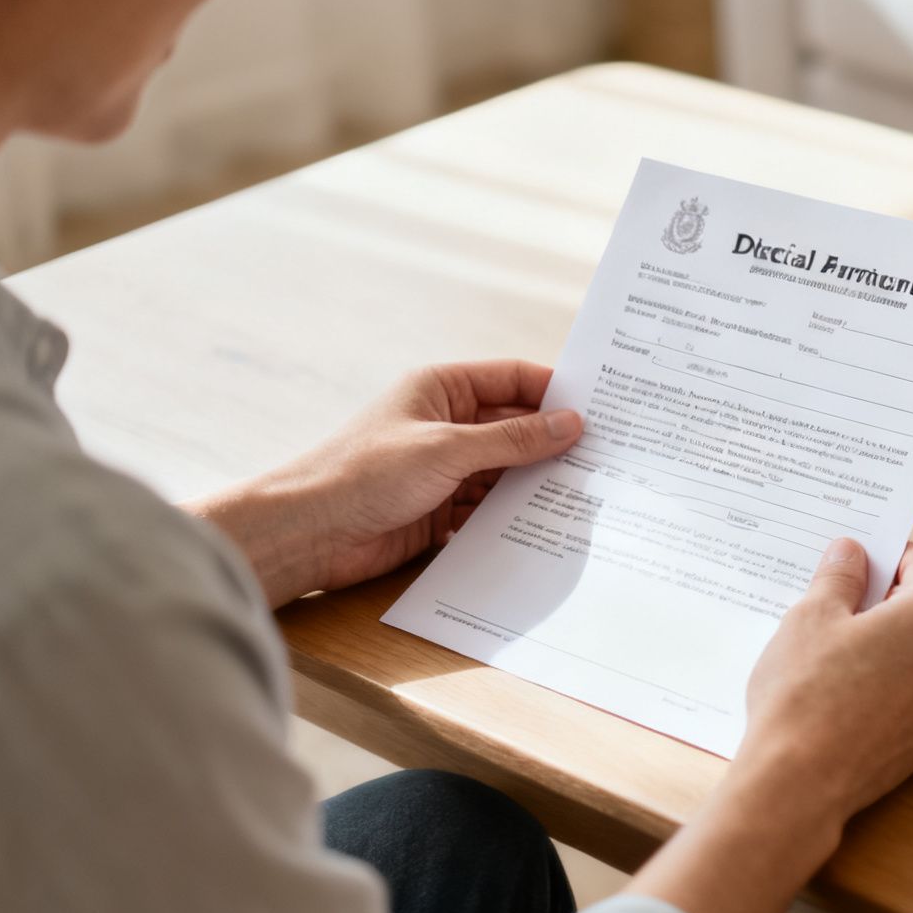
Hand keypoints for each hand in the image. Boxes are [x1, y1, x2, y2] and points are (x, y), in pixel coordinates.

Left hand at [189, 360, 582, 608]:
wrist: (308, 533)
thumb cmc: (363, 474)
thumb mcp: (447, 449)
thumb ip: (512, 439)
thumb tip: (570, 424)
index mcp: (442, 389)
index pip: (513, 379)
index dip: (555, 392)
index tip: (600, 409)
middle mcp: (446, 424)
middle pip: (515, 428)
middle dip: (552, 445)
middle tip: (604, 459)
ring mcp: (443, 469)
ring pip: (505, 472)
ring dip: (534, 486)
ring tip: (583, 498)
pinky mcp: (439, 510)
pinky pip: (488, 510)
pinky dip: (511, 518)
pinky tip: (543, 529)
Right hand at [735, 538, 912, 820]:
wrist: (800, 784)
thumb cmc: (805, 695)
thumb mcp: (812, 617)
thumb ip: (840, 576)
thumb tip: (852, 553)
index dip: (894, 555)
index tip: (863, 559)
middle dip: (888, 602)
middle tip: (840, 605)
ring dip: (890, 646)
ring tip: (836, 654)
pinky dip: (890, 686)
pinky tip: (845, 694)